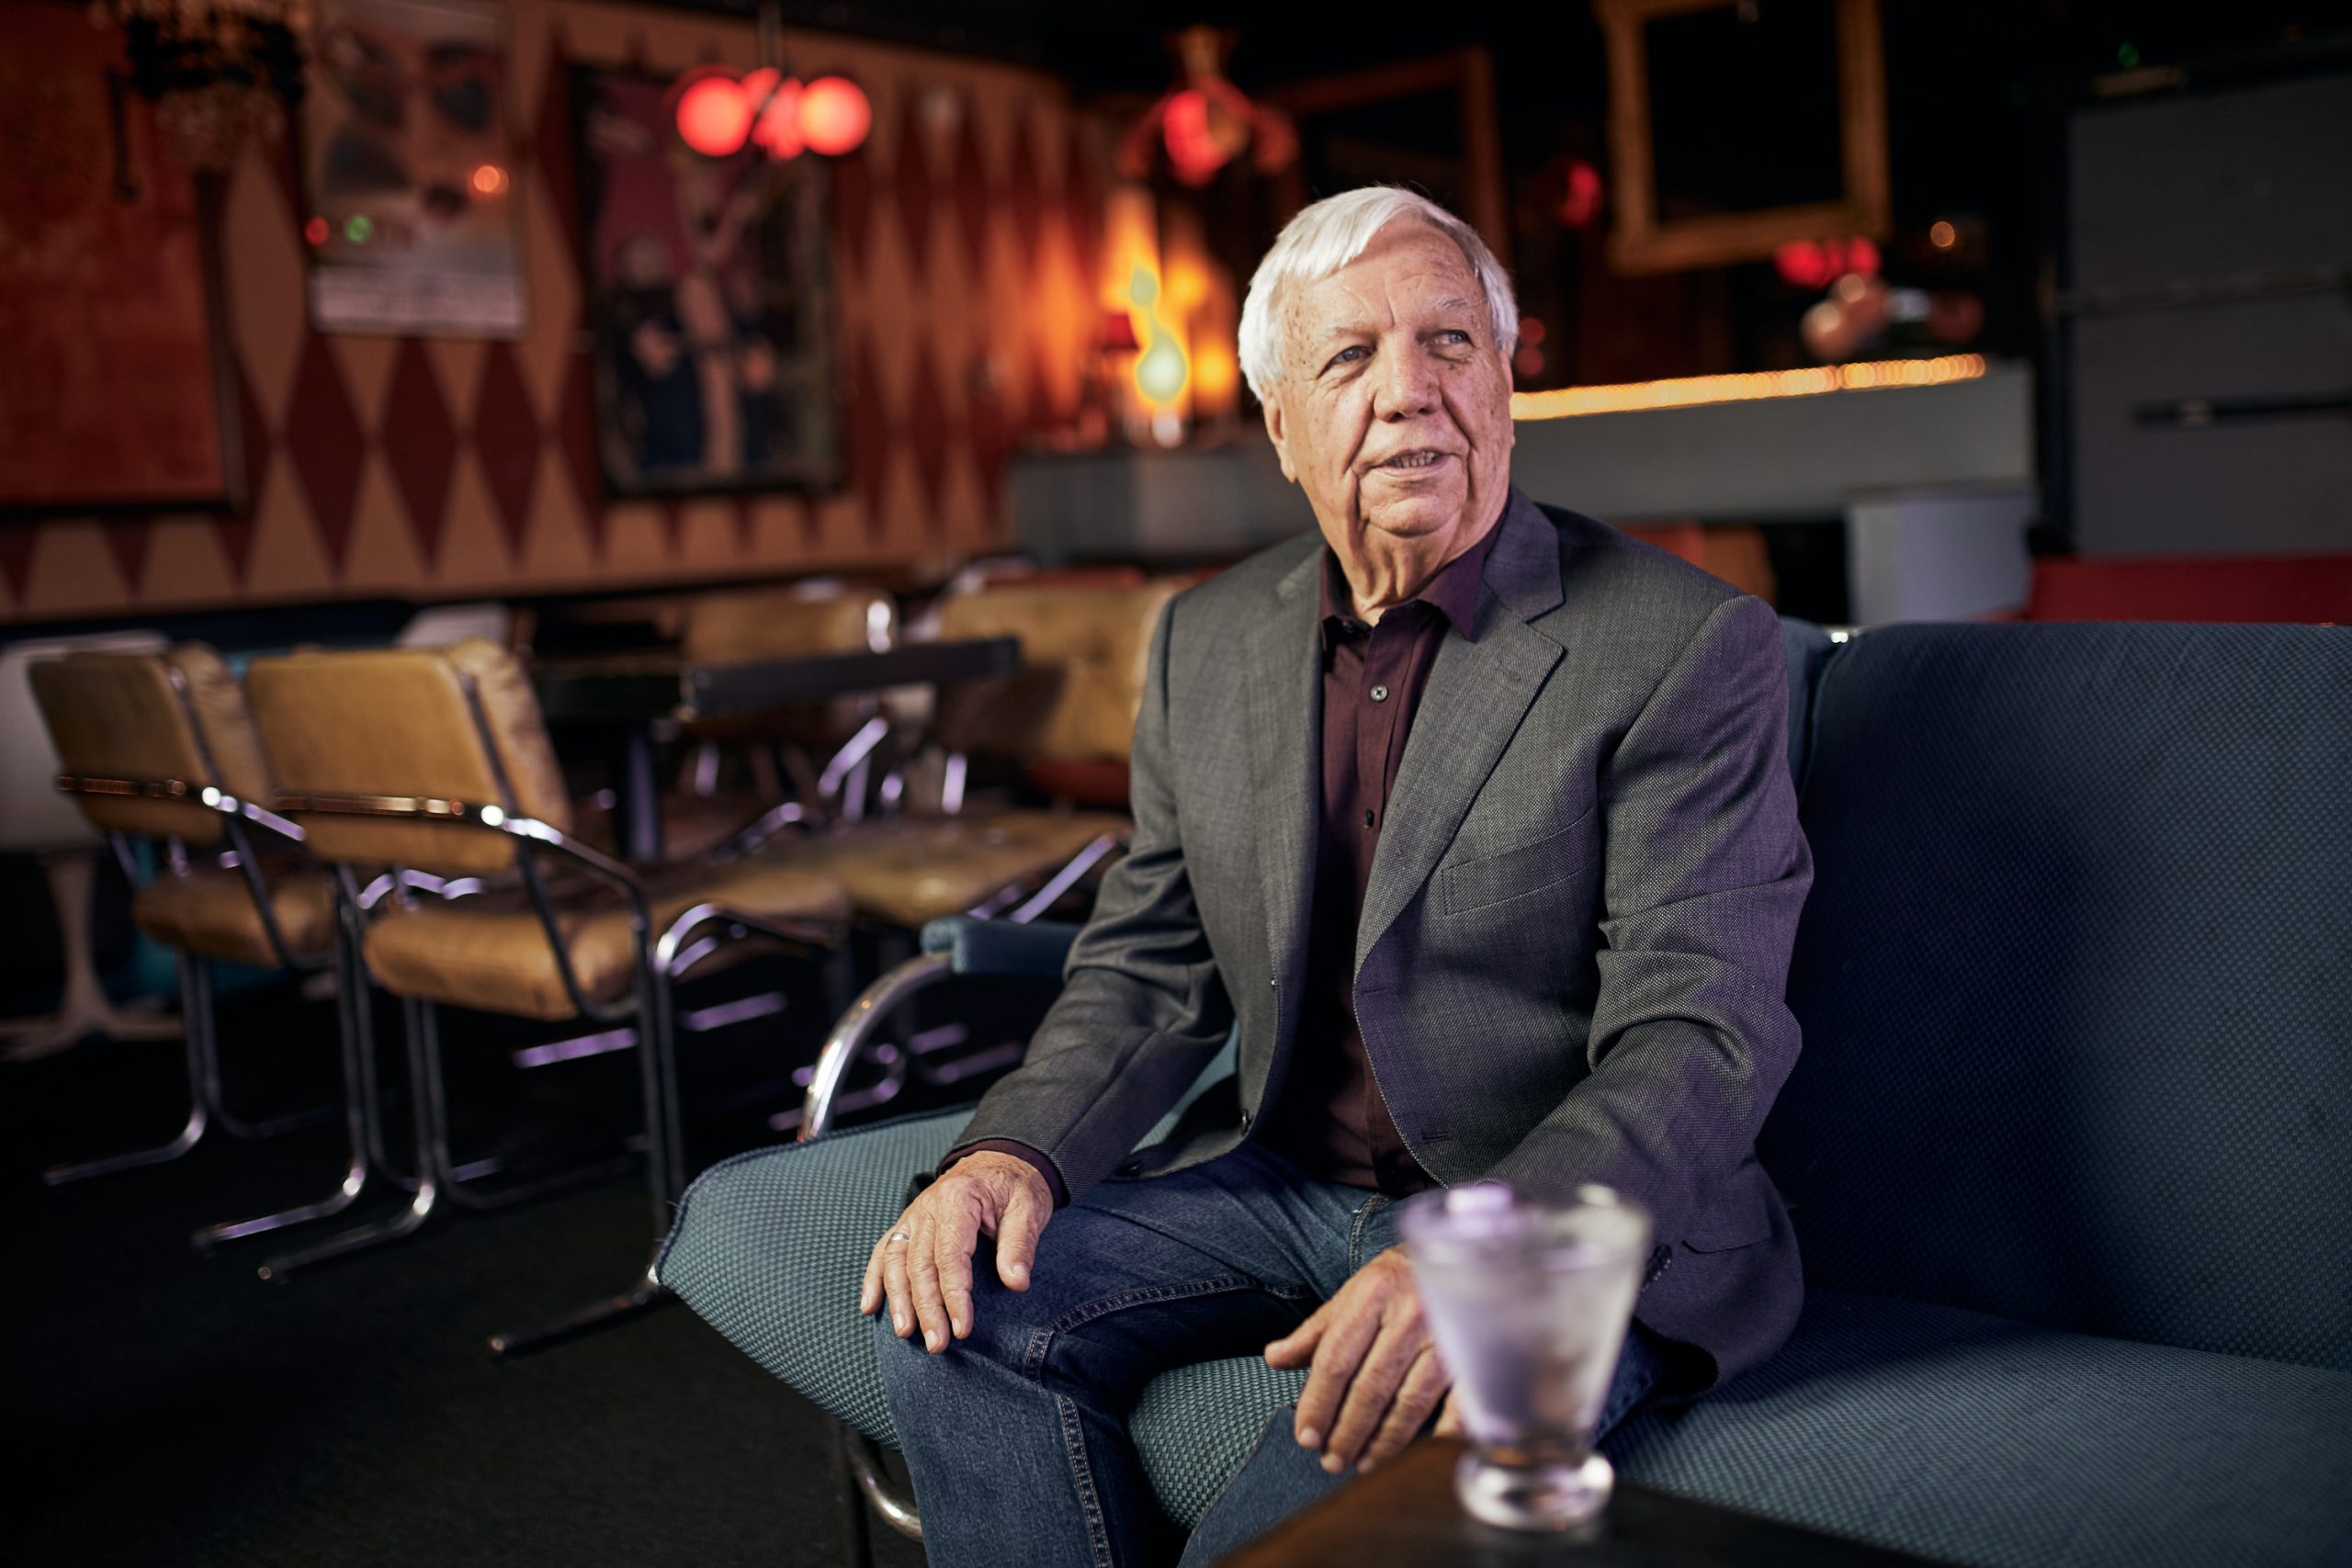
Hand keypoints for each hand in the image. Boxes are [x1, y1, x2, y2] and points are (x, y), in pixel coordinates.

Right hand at [859, 1151, 1052, 1354]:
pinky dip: (874, 1279)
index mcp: (959, 1199)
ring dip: (898, 1299)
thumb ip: (1020, 1245)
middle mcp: (929, 1207)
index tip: (963, 1328)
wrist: (1000, 1161)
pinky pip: (884, 1251)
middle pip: (919, 1264)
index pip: (951, 1256)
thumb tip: (1017, 1283)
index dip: (955, 1296)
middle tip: (937, 1344)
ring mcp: (914, 1215)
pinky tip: (869, 1306)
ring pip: (896, 1261)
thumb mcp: (1029, 1209)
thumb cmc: (1015, 1187)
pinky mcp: (908, 1224)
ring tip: (905, 1333)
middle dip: (926, 1308)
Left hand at [1263, 1246, 1450, 1474]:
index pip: (1336, 1360)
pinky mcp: (1475, 1356)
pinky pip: (1459, 1405)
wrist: (1457, 1256)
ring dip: (1384, 1442)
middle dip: (1347, 1432)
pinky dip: (1441, 1436)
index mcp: (1372, 1295)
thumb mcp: (1351, 1295)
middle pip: (1371, 1387)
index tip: (1306, 1437)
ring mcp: (1446, 1337)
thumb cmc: (1396, 1282)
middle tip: (1331, 1460)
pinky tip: (1420, 1455)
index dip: (1318, 1403)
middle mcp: (1410, 1315)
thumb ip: (1315, 1332)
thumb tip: (1275, 1358)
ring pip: (1410, 1403)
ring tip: (1363, 1463)